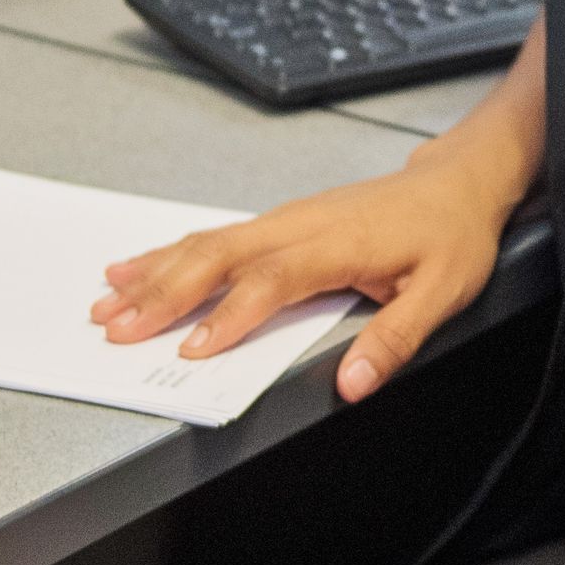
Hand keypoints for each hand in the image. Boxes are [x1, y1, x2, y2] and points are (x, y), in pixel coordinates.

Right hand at [88, 149, 511, 401]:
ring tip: (106, 304)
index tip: (191, 350)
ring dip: (157, 273)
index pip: (275, 279)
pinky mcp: (284, 220)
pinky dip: (172, 253)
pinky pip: (219, 235)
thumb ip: (397, 337)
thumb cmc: (452, 233)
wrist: (458, 180)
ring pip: (213, 242)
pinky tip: (136, 267)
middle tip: (117, 330)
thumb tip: (354, 383)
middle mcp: (306, 224)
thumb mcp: (445, 290)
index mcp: (342, 243)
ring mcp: (290, 218)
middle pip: (225, 255)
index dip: (232, 314)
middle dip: (167, 294)